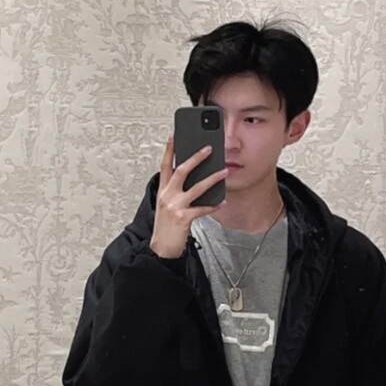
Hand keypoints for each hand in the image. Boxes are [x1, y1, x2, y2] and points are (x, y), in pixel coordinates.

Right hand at [149, 136, 228, 258]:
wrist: (161, 249)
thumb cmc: (166, 228)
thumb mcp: (167, 206)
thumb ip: (177, 192)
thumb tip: (196, 180)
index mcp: (162, 190)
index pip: (165, 165)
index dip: (169, 150)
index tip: (174, 136)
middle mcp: (167, 195)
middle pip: (182, 171)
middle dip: (196, 158)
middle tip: (208, 148)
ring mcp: (174, 207)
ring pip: (196, 188)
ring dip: (212, 179)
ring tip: (224, 172)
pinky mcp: (183, 218)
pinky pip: (202, 208)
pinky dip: (213, 205)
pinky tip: (222, 201)